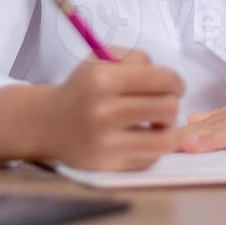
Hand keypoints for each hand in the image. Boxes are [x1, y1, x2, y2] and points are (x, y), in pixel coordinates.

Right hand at [44, 48, 184, 170]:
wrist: (49, 123)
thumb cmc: (82, 89)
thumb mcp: (99, 59)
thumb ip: (134, 58)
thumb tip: (168, 79)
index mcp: (102, 80)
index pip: (162, 80)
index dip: (176, 81)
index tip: (175, 85)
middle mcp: (104, 112)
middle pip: (168, 108)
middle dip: (172, 102)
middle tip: (165, 101)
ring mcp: (107, 143)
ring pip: (166, 139)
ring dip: (168, 128)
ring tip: (158, 121)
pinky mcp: (110, 166)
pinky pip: (151, 157)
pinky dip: (152, 146)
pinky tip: (141, 137)